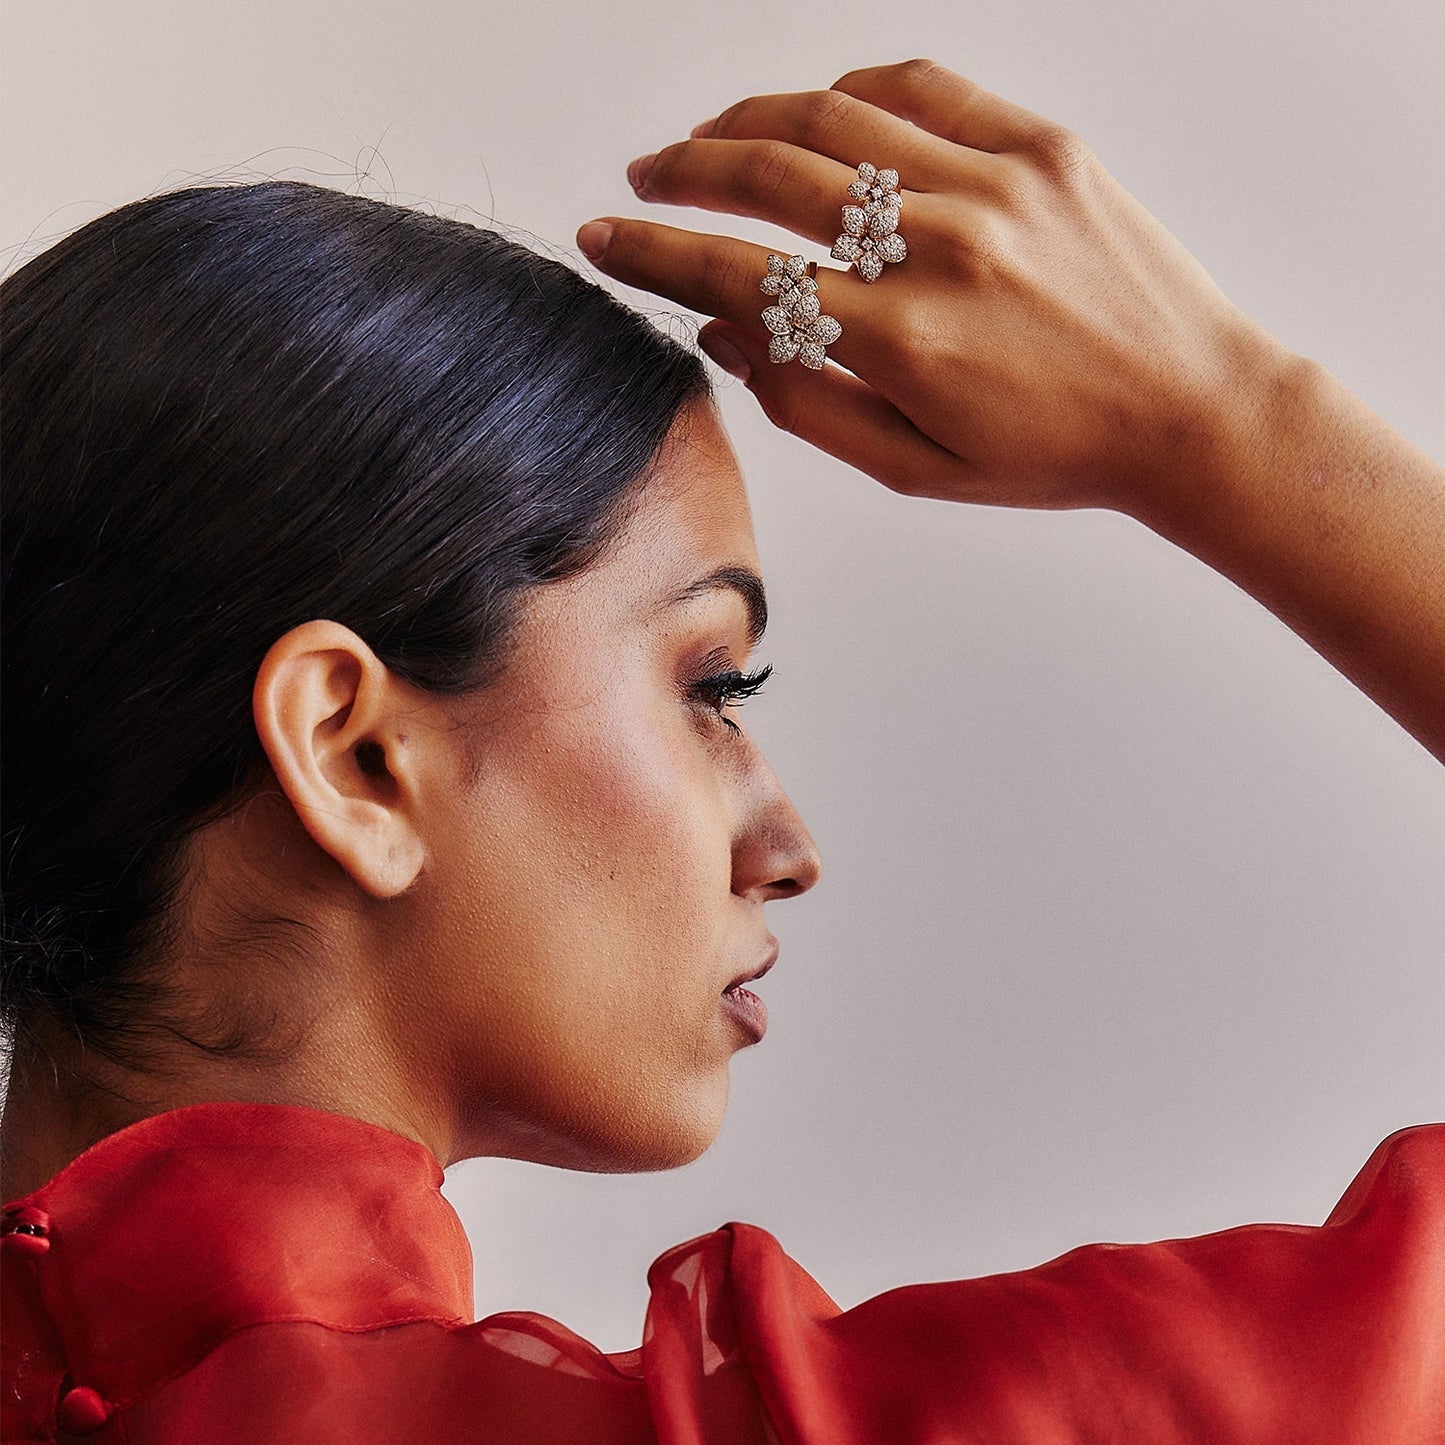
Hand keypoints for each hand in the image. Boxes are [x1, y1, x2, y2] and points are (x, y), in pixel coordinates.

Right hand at [576, 58, 1295, 519]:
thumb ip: (808, 404)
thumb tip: (724, 332)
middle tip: (643, 176)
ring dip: (747, 119)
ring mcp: (992, 183)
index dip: (654, 254)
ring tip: (706, 139)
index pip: (739, 275)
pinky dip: (848, 93)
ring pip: (832, 119)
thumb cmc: (1054, 454)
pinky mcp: (1041, 145)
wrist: (1190, 410)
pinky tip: (813, 111)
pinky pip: (919, 89)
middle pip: (769, 178)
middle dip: (683, 172)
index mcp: (900, 341)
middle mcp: (938, 247)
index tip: (602, 238)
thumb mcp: (916, 467)